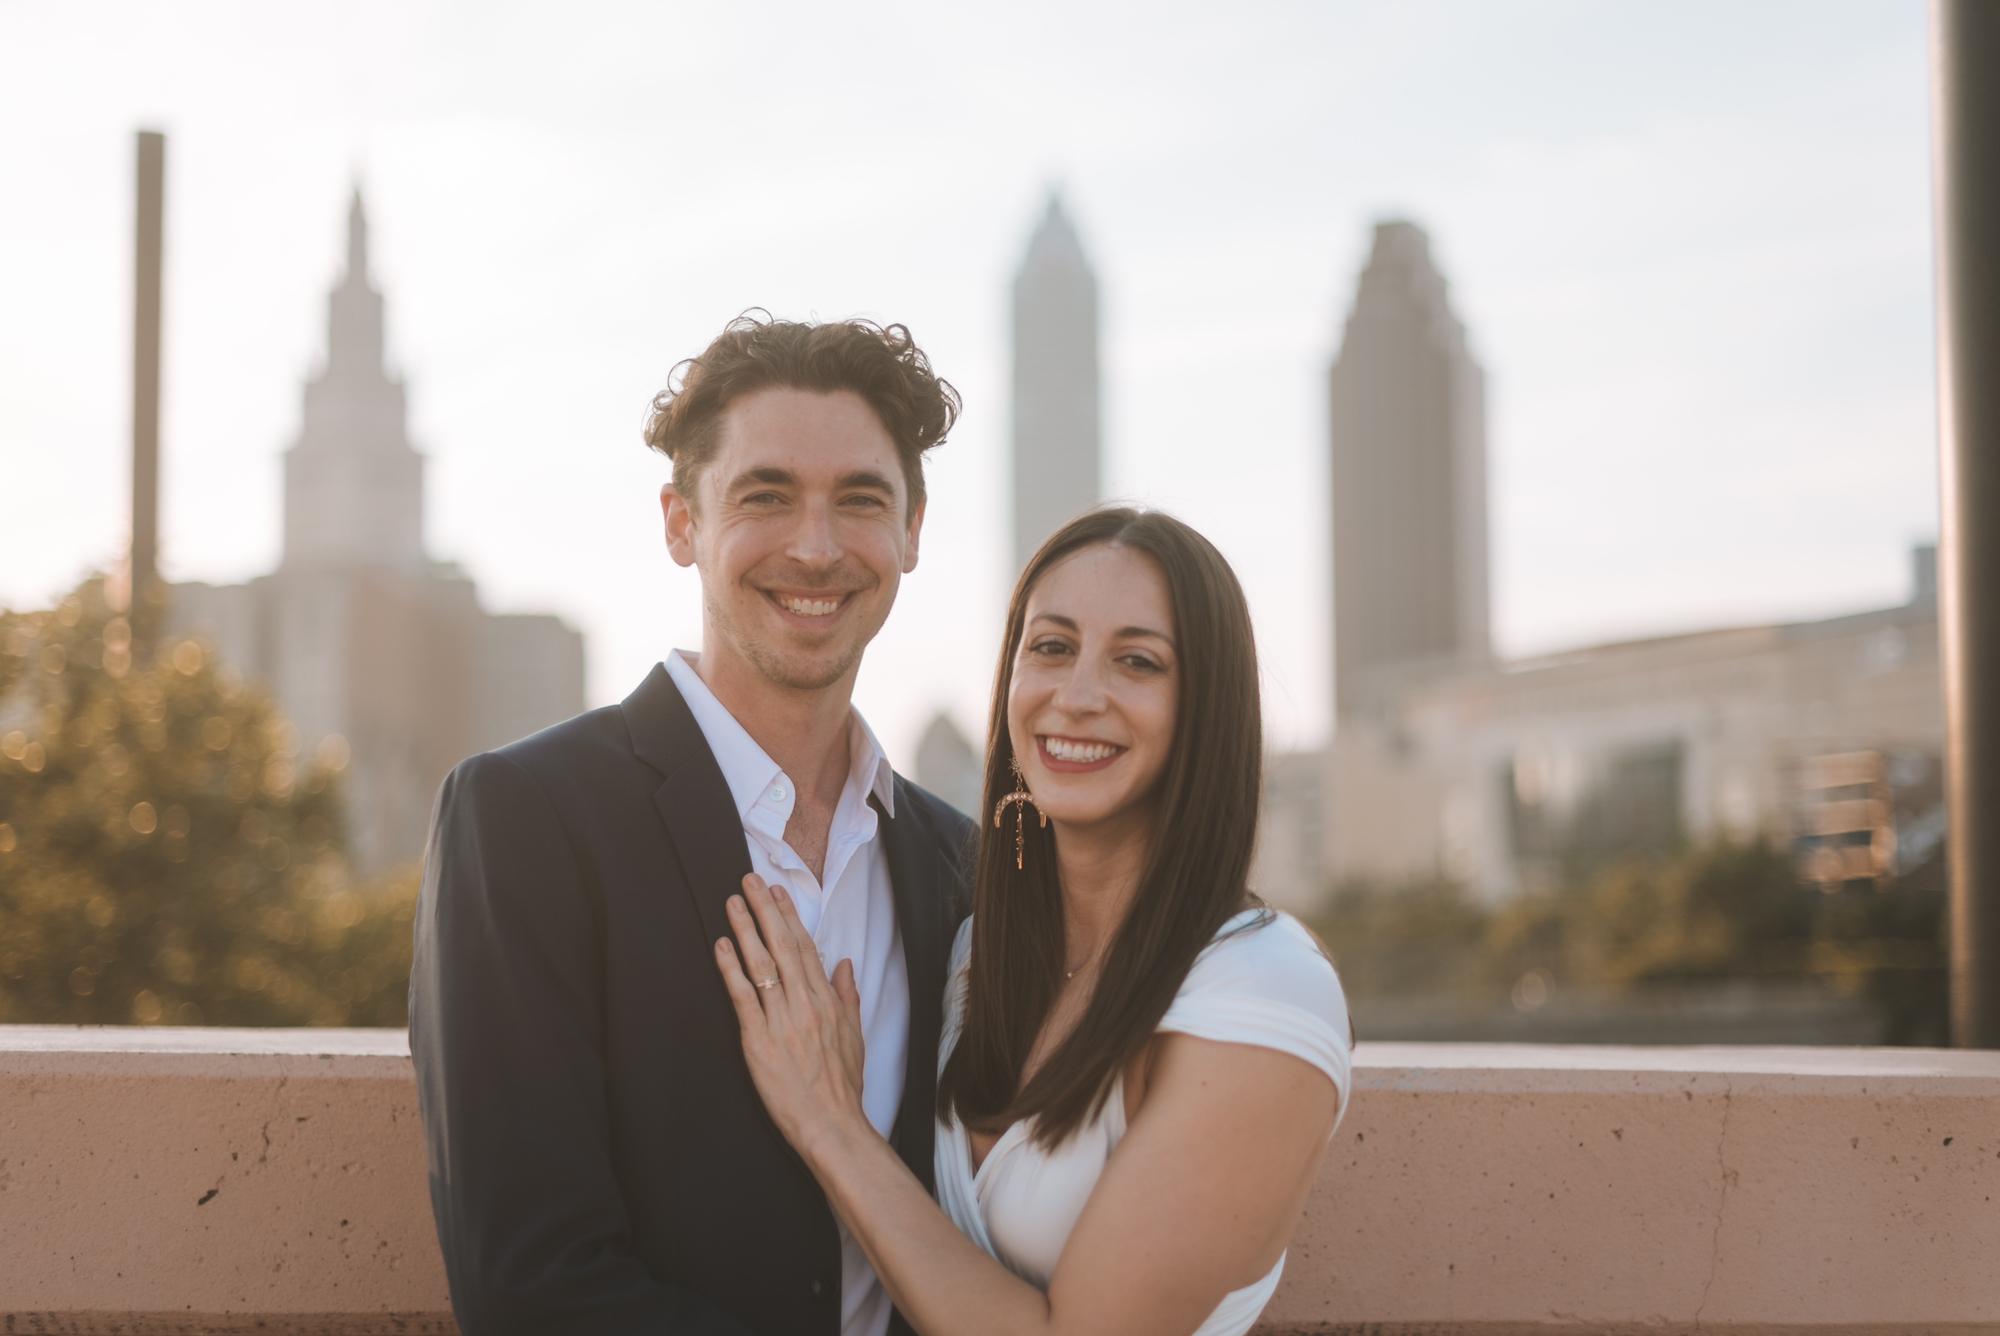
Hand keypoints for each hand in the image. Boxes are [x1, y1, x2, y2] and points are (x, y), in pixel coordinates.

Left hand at [714, 873, 871, 1162]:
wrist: (831, 1124)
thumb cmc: (842, 1085)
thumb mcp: (854, 1036)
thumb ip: (848, 996)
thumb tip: (843, 964)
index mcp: (827, 1002)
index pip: (806, 949)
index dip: (790, 918)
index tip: (778, 892)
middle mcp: (805, 1005)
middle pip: (782, 947)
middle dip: (766, 911)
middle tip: (751, 881)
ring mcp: (782, 1022)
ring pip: (762, 966)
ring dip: (746, 930)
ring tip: (732, 903)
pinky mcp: (759, 1042)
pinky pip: (743, 998)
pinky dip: (731, 970)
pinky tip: (722, 947)